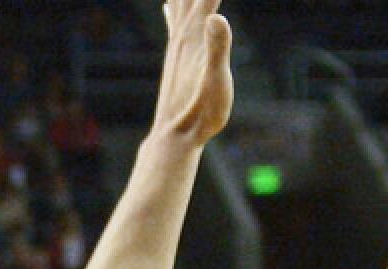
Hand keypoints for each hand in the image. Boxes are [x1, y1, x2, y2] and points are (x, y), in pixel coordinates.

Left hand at [152, 0, 232, 144]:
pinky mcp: (176, 55)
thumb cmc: (200, 114)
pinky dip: (175, 6)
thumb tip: (217, 17)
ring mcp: (178, 43)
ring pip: (180, 1)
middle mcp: (184, 32)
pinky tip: (170, 4)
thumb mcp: (216, 83)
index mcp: (198, 33)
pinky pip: (174, 20)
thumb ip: (217, 50)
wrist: (174, 136)